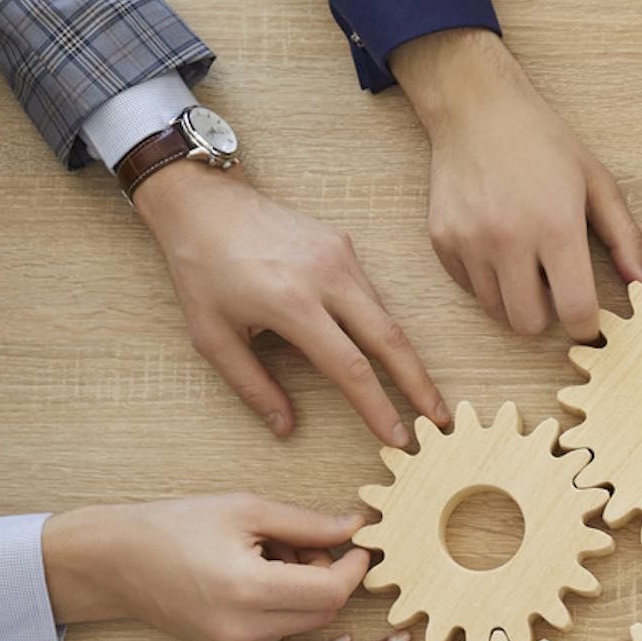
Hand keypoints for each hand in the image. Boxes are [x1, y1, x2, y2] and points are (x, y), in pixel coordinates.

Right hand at [43, 494, 369, 640]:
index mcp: (248, 589)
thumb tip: (357, 527)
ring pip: (304, 622)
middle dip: (330, 576)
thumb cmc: (174, 526)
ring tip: (272, 554)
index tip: (357, 543)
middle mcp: (242, 629)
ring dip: (306, 589)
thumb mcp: (245, 509)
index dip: (354, 567)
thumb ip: (307, 522)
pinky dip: (282, 603)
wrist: (113, 562)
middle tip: (306, 541)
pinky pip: (278, 630)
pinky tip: (255, 575)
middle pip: (324, 611)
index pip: (332, 591)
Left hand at [134, 162, 449, 444]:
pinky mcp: (343, 245)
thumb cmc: (201, 271)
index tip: (400, 437)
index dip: (379, 407)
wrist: (203, 203)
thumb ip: (252, 387)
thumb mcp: (212, 337)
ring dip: (402, 358)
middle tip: (440, 419)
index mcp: (292, 303)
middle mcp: (326, 277)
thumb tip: (285, 428)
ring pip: (384, 316)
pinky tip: (376, 349)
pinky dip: (377, 327)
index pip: (350, 367)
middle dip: (419, 384)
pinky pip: (369, 295)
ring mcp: (339, 256)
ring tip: (415, 392)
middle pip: (390, 340)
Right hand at [390, 30, 641, 341]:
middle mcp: (509, 240)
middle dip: (548, 315)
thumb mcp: (596, 183)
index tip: (589, 319)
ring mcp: (470, 242)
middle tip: (553, 285)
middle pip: (529, 324)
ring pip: (497, 311)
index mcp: (556, 226)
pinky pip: (469, 288)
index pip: (575, 311)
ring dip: (515, 299)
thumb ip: (625, 238)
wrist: (476, 107)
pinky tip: (497, 246)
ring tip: (525, 262)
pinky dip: (487, 280)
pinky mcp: (443, 241)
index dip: (587, 326)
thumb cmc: (543, 143)